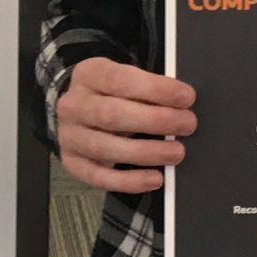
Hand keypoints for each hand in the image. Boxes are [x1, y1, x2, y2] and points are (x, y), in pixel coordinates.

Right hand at [57, 57, 197, 194]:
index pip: (120, 80)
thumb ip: (147, 88)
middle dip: (155, 120)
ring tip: (176, 152)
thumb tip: (182, 103)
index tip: (186, 97)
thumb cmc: (111, 94)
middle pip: (112, 114)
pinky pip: (99, 177)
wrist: (77, 111)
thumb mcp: (124, 79)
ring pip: (105, 147)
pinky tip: (154, 179)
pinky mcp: (73, 163)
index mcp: (89, 75)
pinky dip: (128, 181)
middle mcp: (74, 105)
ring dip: (145, 152)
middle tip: (187, 124)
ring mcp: (69, 137)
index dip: (155, 89)